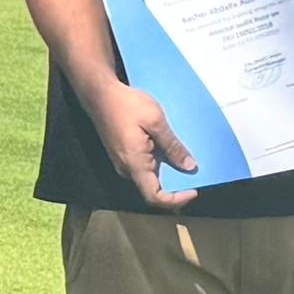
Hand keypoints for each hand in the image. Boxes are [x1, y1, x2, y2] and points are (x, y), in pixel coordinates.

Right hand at [83, 80, 198, 210]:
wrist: (99, 93)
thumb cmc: (126, 104)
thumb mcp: (155, 121)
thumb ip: (172, 146)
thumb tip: (190, 167)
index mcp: (135, 164)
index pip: (155, 197)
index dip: (176, 200)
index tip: (194, 190)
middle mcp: (127, 169)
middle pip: (153, 189)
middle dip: (175, 185)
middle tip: (195, 173)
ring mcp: (123, 162)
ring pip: (148, 177)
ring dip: (167, 172)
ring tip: (185, 158)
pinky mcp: (122, 154)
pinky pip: (143, 166)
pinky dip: (159, 163)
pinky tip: (168, 148)